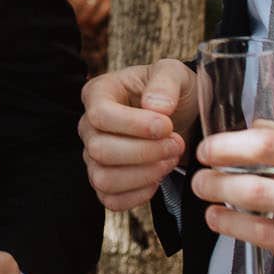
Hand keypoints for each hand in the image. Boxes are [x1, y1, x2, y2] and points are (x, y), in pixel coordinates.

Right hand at [78, 58, 194, 210]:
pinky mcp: (106, 181)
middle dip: (144, 152)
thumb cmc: (173, 92)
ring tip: (169, 160)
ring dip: (142, 175)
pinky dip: (138, 195)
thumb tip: (155, 108)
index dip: (135, 125)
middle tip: (176, 144)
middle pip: (100, 150)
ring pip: (102, 179)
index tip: (167, 126)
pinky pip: (111, 199)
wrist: (184, 116)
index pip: (101, 115)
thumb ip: (165, 82)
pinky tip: (158, 179)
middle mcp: (89, 126)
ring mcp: (93, 156)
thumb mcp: (175, 73)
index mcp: (99, 93)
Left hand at [195, 123, 273, 273]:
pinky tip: (261, 241)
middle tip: (198, 182)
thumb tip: (257, 126)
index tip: (208, 150)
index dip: (228, 147)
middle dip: (216, 185)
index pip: (270, 146)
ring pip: (267, 232)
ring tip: (213, 215)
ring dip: (230, 222)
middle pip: (259, 190)